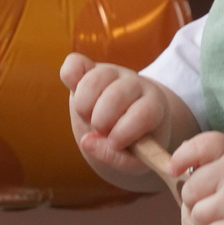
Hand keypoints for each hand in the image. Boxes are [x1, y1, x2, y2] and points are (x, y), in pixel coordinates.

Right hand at [59, 54, 166, 190]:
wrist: (124, 127)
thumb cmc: (134, 146)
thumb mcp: (135, 160)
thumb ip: (116, 158)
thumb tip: (87, 141)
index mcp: (154, 106)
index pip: (144, 113)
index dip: (125, 131)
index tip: (115, 143)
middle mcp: (135, 85)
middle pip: (116, 95)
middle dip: (102, 121)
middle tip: (101, 130)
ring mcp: (112, 73)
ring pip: (94, 79)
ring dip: (84, 106)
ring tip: (88, 117)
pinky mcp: (89, 69)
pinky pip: (74, 64)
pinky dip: (69, 76)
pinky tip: (73, 90)